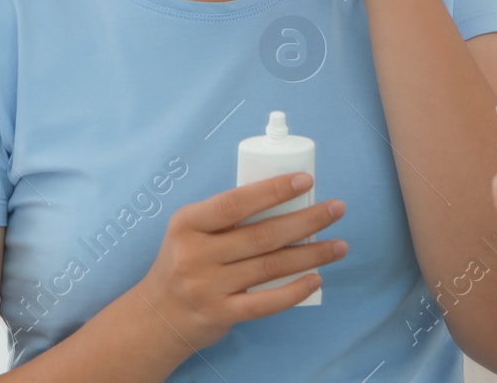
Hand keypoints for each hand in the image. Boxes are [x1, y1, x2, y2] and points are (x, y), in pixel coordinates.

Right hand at [131, 173, 346, 353]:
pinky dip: (294, 291)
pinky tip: (316, 279)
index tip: (307, 181)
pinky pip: (265, 303)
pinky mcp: (220, 314)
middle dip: (307, 220)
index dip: (273, 190)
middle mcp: (195, 255)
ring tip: (339, 245)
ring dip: (312, 255)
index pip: (235, 202)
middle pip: (262, 235)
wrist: (157, 316)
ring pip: (270, 266)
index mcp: (188, 223)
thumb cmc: (185, 262)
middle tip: (336, 208)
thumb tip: (286, 198)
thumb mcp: (192, 232)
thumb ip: (227, 218)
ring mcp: (207, 287)